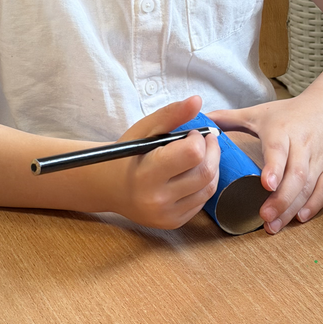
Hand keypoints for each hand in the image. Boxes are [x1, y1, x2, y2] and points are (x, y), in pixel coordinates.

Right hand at [111, 96, 219, 228]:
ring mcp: (167, 215)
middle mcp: (157, 199)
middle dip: (212, 150)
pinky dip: (204, 183)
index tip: (191, 133)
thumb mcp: (144, 130)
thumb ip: (171, 114)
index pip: (192, 154)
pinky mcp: (174, 223)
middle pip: (206, 172)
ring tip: (200, 154)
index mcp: (147, 174)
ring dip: (212, 166)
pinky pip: (202, 201)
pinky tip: (192, 173)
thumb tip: (197, 100)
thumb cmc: (127, 155)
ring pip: (209, 188)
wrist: (110, 187)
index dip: (197, 139)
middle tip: (204, 140)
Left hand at [208, 96, 322, 233]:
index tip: (266, 185)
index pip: (279, 149)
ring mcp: (321, 156)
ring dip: (293, 207)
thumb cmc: (292, 113)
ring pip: (310, 185)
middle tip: (264, 217)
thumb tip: (200, 121)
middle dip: (281, 199)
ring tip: (274, 225)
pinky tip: (300, 217)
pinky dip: (314, 205)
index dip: (274, 167)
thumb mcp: (260, 112)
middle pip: (296, 174)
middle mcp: (304, 143)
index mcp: (283, 129)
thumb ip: (229, 118)